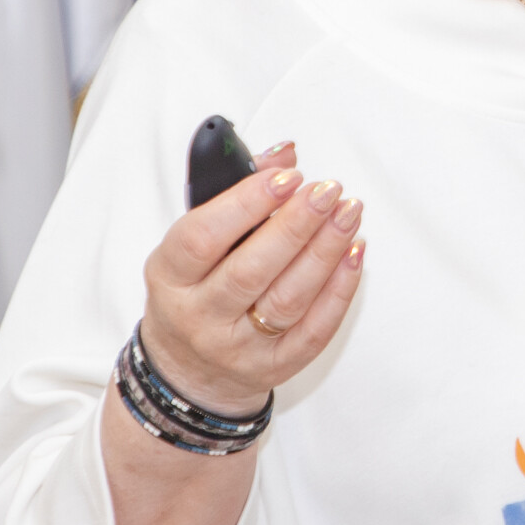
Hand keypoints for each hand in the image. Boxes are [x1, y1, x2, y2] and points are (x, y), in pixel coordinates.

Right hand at [136, 141, 365, 418]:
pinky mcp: (274, 367)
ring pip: (287, 299)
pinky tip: (354, 253)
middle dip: (296, 225)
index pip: (202, 238)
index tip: (288, 176)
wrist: (190, 369)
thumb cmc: (194, 289)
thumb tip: (284, 155)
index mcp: (170, 277)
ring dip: (325, 251)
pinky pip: (315, 329)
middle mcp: (199, 316)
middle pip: (251, 270)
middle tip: (328, 191)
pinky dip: (340, 289)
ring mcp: (237, 348)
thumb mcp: (193, 242)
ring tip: (348, 213)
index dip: (247, 203)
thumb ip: (235, 191)